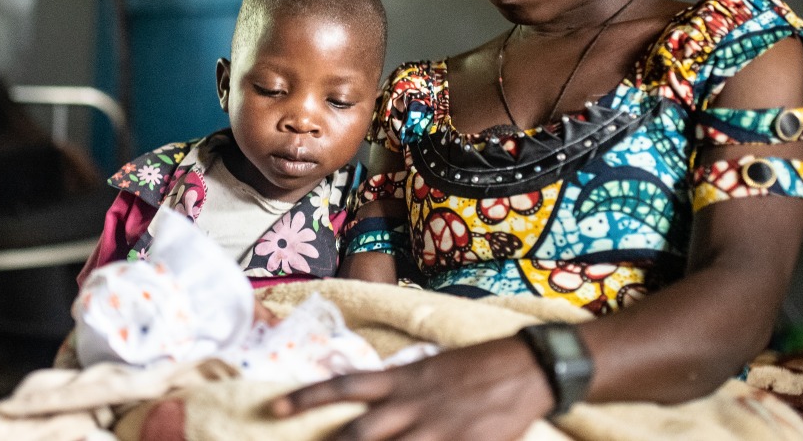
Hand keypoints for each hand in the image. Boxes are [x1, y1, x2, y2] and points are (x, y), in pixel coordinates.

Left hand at [269, 336, 553, 440]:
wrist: (525, 368)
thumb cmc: (475, 368)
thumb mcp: (429, 370)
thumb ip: (398, 389)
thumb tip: (365, 402)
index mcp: (402, 381)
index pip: (345, 387)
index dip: (308, 397)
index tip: (277, 409)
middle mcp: (411, 406)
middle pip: (359, 433)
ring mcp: (436, 432)